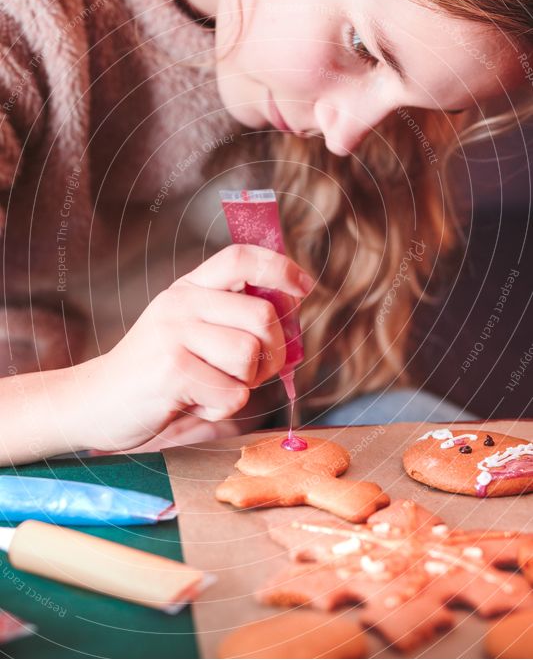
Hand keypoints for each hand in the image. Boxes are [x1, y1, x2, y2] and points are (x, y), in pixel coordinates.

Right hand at [85, 244, 311, 451]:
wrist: (96, 400)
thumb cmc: (154, 370)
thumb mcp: (186, 328)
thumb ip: (228, 316)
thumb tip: (290, 313)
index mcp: (189, 288)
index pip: (241, 258)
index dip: (280, 267)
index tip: (304, 287)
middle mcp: (182, 303)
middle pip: (263, 316)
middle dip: (273, 352)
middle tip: (253, 371)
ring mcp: (175, 334)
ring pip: (251, 356)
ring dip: (245, 384)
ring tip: (214, 386)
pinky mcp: (172, 371)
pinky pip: (233, 394)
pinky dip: (222, 407)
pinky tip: (194, 401)